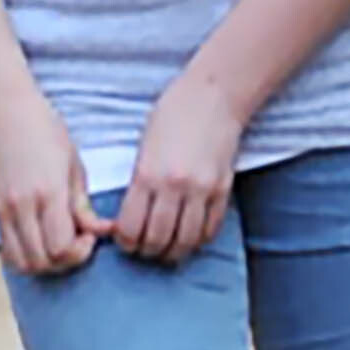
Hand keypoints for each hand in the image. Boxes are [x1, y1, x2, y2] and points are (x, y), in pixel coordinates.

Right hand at [0, 75, 99, 279]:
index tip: (90, 238)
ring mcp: (2, 210)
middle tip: (77, 243)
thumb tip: (98, 232)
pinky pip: (6, 250)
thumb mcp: (73, 163)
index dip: (80, 253)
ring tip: (57, 245)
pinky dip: (23, 256)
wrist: (2, 110)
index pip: (61, 247)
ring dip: (43, 264)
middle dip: (65, 262)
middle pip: (42, 261)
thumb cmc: (44, 130)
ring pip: (21, 262)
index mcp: (48, 192)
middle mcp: (21, 206)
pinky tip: (38, 240)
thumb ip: (83, 204)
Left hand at [109, 65, 245, 263]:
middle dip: (148, 251)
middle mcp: (174, 186)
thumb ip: (139, 184)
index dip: (126, 242)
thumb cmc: (172, 116)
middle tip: (144, 250)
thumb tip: (130, 219)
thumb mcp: (144, 149)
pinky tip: (191, 238)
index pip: (132, 227)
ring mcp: (202, 190)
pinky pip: (211, 230)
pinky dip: (199, 240)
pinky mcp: (224, 190)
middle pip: (158, 240)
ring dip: (174, 252)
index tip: (125, 242)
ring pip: (186, 241)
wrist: (213, 97)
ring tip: (167, 250)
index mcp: (147, 175)